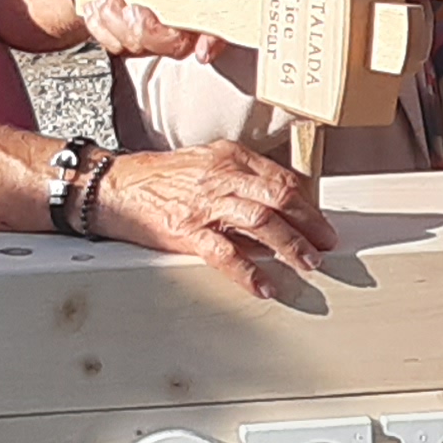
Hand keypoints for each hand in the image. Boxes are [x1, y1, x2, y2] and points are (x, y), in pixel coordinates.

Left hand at [74, 0, 217, 62]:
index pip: (213, 21)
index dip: (213, 40)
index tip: (202, 50)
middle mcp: (177, 17)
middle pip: (176, 44)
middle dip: (147, 30)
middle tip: (128, 7)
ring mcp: (154, 32)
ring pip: (142, 47)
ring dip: (116, 22)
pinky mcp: (130, 42)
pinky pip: (117, 47)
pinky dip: (102, 27)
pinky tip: (99, 7)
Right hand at [91, 142, 334, 291]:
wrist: (116, 186)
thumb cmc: (161, 178)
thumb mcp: (207, 164)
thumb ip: (242, 180)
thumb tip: (277, 205)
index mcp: (230, 158)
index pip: (280, 178)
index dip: (307, 203)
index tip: (321, 223)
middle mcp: (222, 177)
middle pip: (278, 197)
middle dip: (308, 223)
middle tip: (326, 244)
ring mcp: (205, 205)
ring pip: (259, 222)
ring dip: (289, 244)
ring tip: (306, 263)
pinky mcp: (187, 231)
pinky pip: (224, 253)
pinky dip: (248, 271)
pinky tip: (264, 285)